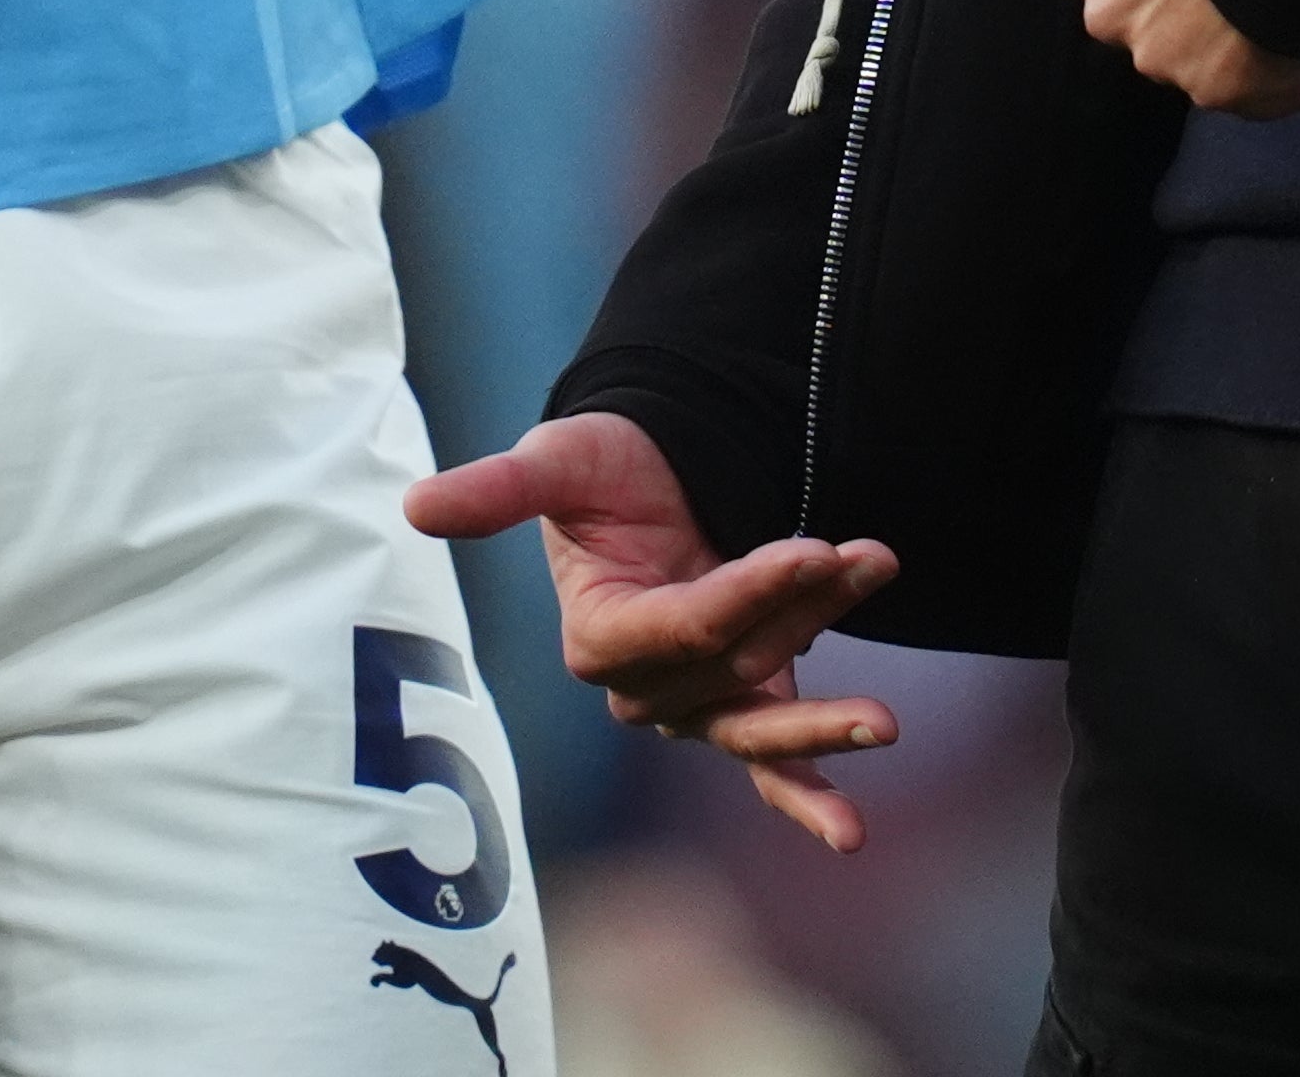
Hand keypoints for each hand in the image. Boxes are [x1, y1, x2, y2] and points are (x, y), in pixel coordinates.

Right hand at [406, 414, 899, 850]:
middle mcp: (644, 686)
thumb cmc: (600, 470)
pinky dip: (807, 800)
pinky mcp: (740, 705)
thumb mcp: (556, 462)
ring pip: (761, 714)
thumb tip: (413, 506)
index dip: (745, 592)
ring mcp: (695, 703)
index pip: (680, 628)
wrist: (652, 476)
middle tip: (865, 562)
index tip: (810, 546)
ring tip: (886, 719)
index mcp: (598, 636)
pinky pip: (769, 770)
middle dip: (801, 616)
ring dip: (825, 712)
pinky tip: (849, 836)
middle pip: (733, 667)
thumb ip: (499, 490)